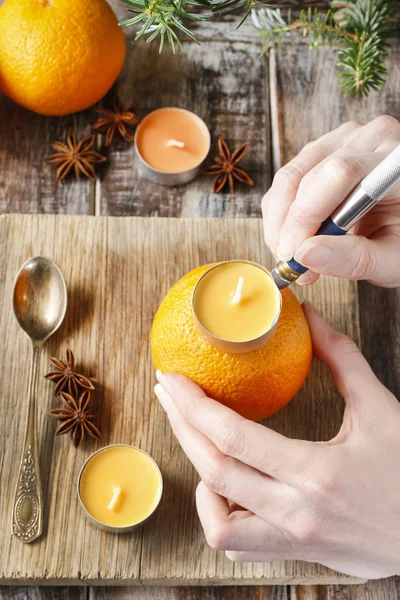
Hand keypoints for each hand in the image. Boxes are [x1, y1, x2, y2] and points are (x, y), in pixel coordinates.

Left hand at [154, 301, 399, 578]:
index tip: (171, 379)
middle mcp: (297, 511)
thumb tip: (309, 315)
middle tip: (170, 395)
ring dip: (200, 480)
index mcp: (317, 471)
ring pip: (219, 523)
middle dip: (181, 427)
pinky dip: (220, 516)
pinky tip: (225, 488)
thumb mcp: (380, 407)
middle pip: (215, 471)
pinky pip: (239, 546)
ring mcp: (294, 539)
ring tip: (200, 443)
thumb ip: (341, 357)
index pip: (234, 437)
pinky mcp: (296, 552)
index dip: (194, 405)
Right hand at [262, 115, 399, 286]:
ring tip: (291, 255)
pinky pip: (286, 181)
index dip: (308, 215)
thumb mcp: (392, 257)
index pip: (339, 174)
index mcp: (394, 161)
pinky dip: (281, 214)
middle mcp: (367, 140)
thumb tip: (305, 255)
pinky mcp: (321, 151)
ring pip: (289, 178)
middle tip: (290, 264)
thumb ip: (355, 258)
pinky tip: (292, 238)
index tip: (295, 253)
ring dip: (280, 222)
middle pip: (308, 177)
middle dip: (290, 227)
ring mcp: (341, 141)